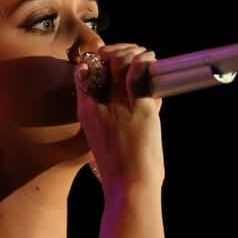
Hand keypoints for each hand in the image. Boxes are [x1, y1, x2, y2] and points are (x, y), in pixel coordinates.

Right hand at [74, 44, 162, 188]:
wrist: (128, 187)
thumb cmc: (120, 167)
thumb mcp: (108, 138)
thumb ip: (117, 113)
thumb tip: (141, 94)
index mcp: (86, 111)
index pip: (86, 72)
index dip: (101, 60)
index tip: (116, 60)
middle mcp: (98, 104)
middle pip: (105, 61)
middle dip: (121, 51)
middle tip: (134, 54)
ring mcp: (117, 104)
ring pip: (122, 61)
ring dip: (134, 52)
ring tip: (145, 56)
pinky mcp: (139, 108)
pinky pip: (139, 72)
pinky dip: (146, 62)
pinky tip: (151, 61)